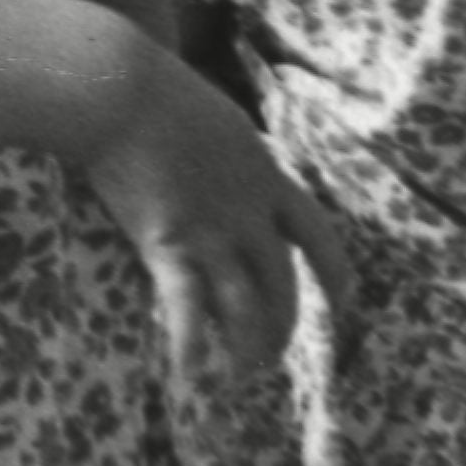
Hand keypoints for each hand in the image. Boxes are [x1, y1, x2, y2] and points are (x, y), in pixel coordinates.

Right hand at [85, 46, 315, 401]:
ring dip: (246, 349)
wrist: (121, 88)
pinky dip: (190, 344)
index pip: (316, 234)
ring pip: (245, 307)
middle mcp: (249, 212)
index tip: (345, 300)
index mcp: (266, 176)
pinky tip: (188, 374)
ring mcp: (211, 231)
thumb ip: (232, 152)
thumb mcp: (218, 118)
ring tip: (238, 377)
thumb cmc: (156, 89)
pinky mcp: (170, 244)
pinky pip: (187, 307)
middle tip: (270, 358)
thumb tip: (227, 162)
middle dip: (281, 328)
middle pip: (282, 285)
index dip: (335, 272)